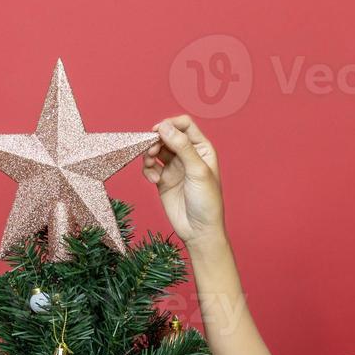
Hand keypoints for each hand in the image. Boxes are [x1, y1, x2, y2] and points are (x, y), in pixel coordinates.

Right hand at [143, 115, 226, 246]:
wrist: (199, 230)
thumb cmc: (206, 201)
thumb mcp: (197, 171)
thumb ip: (181, 147)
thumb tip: (164, 126)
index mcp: (202, 149)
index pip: (184, 125)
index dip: (170, 124)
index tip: (158, 131)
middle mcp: (187, 155)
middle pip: (166, 135)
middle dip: (155, 140)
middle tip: (150, 149)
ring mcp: (174, 167)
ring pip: (155, 150)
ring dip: (149, 154)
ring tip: (150, 163)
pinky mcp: (163, 180)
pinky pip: (150, 167)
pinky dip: (147, 169)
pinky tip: (153, 179)